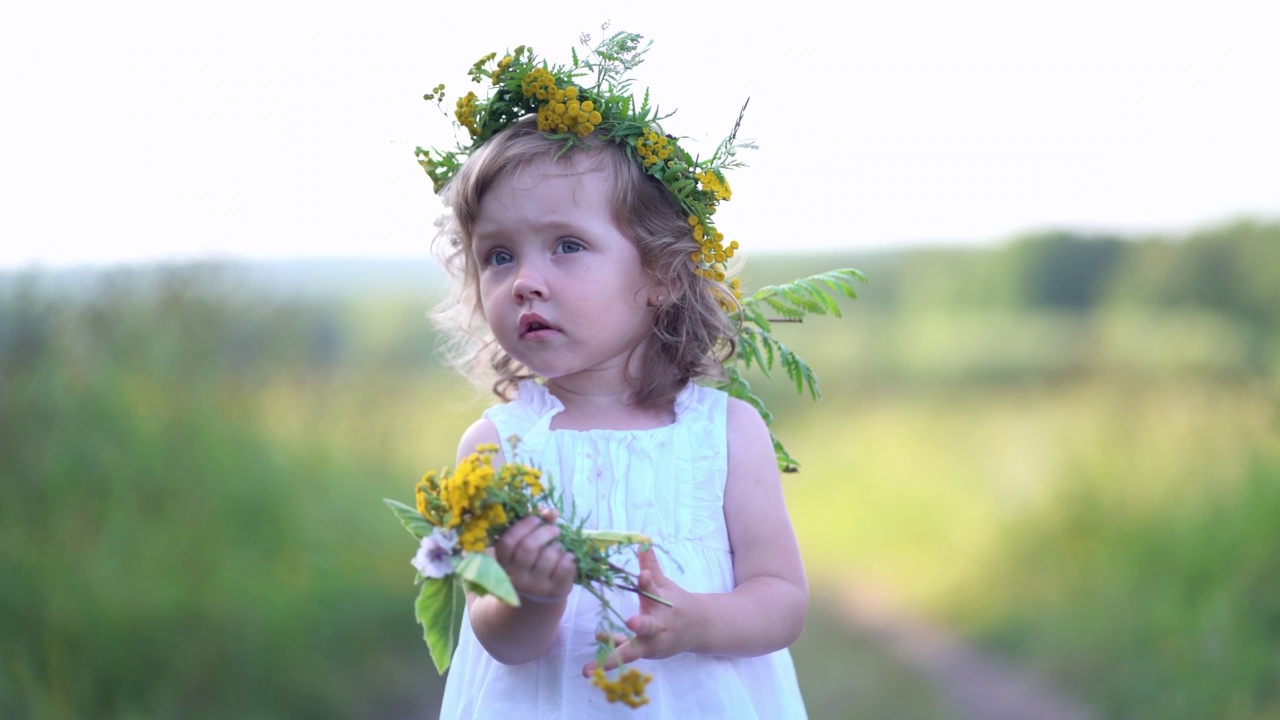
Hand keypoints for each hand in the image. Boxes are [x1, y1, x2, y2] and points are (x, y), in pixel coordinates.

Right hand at [494, 509, 575, 604]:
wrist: (536, 598)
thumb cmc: (530, 564)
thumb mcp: (524, 546)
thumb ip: (535, 525)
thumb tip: (551, 513)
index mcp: (503, 562)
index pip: (508, 542)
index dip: (523, 526)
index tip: (536, 519)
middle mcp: (516, 576)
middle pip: (528, 547)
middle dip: (545, 532)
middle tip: (555, 530)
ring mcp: (534, 586)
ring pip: (548, 557)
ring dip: (556, 546)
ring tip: (557, 547)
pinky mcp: (553, 591)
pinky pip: (564, 568)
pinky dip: (569, 557)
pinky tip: (567, 556)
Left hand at [582, 549, 691, 674]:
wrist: (698, 629)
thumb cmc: (676, 603)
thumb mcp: (665, 585)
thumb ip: (651, 566)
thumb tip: (643, 542)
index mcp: (664, 604)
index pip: (654, 591)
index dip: (648, 583)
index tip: (643, 576)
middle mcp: (659, 625)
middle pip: (650, 626)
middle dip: (642, 625)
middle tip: (632, 621)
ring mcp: (652, 643)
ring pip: (633, 651)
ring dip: (614, 657)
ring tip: (594, 667)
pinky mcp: (645, 653)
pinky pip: (626, 654)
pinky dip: (610, 656)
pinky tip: (592, 664)